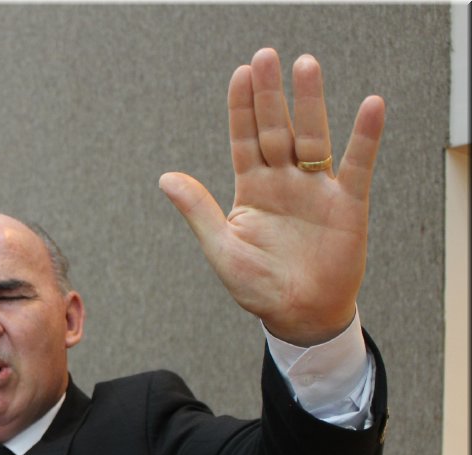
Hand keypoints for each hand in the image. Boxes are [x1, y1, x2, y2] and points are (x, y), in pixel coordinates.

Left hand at [159, 49, 384, 345]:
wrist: (298, 315)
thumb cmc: (258, 286)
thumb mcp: (222, 248)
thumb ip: (198, 210)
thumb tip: (166, 178)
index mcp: (252, 190)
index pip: (244, 139)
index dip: (242, 108)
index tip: (240, 74)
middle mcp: (283, 182)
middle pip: (276, 128)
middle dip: (270, 94)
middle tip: (266, 56)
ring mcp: (316, 190)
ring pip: (312, 137)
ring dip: (310, 102)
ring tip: (305, 66)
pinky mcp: (347, 204)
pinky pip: (357, 165)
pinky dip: (365, 137)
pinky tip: (370, 106)